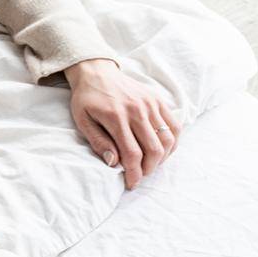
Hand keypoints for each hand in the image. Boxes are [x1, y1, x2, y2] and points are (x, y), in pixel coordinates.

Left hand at [65, 59, 180, 188]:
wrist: (97, 72)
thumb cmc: (87, 99)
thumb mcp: (83, 120)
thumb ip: (98, 142)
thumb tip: (114, 163)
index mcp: (116, 117)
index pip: (132, 153)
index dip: (134, 173)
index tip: (131, 184)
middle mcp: (137, 110)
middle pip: (154, 149)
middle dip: (148, 169)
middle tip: (140, 175)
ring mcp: (151, 104)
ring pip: (168, 139)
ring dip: (162, 158)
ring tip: (150, 164)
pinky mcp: (159, 101)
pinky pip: (175, 126)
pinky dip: (172, 142)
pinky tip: (162, 150)